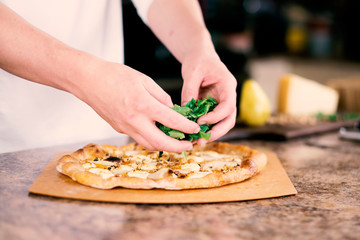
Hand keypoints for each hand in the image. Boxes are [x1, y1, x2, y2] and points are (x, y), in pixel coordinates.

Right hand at [76, 60, 199, 151]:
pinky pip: (139, 139)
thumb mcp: (144, 80)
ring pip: (149, 145)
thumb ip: (161, 97)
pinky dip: (152, 140)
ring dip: (165, 147)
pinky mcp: (119, 129)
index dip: (187, 127)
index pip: (172, 121)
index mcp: (143, 104)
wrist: (88, 80)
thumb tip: (172, 111)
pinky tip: (159, 135)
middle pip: (161, 143)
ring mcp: (125, 127)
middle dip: (179, 147)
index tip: (196, 129)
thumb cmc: (116, 75)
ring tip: (177, 143)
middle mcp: (134, 120)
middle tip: (190, 145)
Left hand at [181, 50, 236, 144]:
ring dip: (212, 133)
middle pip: (229, 119)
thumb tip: (185, 112)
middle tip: (202, 140)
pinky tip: (194, 135)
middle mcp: (228, 96)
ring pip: (223, 123)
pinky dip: (205, 129)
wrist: (199, 56)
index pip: (228, 105)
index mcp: (228, 85)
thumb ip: (189, 91)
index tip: (200, 121)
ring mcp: (222, 102)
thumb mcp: (192, 73)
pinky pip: (213, 121)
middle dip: (217, 132)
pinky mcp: (214, 107)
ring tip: (197, 141)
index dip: (216, 116)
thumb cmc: (198, 60)